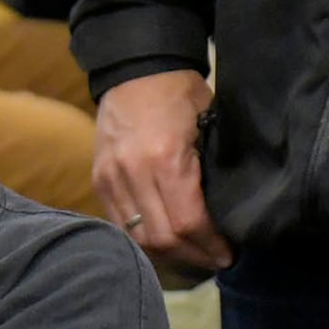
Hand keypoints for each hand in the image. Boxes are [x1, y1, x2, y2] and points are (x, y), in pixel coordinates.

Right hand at [93, 70, 230, 271]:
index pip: (188, 221)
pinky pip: (120, 225)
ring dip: (168, 254)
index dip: (210, 245)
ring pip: (138, 238)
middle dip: (193, 255)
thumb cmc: (181, 91)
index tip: (229, 253)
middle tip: (217, 261)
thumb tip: (227, 213)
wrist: (135, 68)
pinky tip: (166, 242)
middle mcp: (133, 173)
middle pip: (162, 238)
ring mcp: (111, 178)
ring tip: (194, 255)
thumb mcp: (209, 123)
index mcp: (166, 157)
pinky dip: (144, 240)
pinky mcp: (99, 180)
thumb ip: (210, 170)